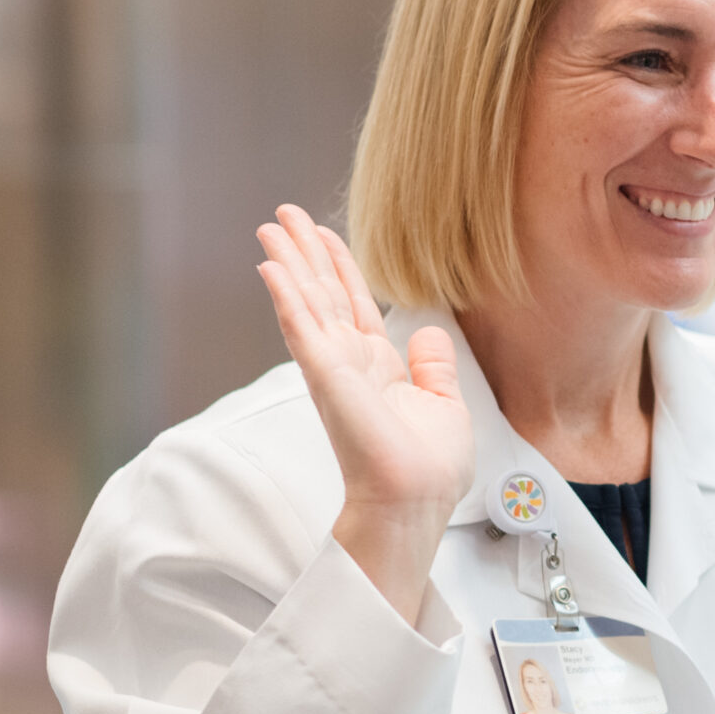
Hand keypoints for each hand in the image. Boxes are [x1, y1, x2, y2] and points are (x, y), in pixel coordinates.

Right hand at [256, 205, 472, 620]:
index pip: (353, 304)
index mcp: (378, 367)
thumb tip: (428, 332)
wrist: (418, 499)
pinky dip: (287, 296)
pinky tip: (272, 267)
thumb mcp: (444, 404)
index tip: (324, 233)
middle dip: (305, 252)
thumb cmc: (430, 466)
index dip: (339, 267)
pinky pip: (302, 328)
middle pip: (322, 294)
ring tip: (270, 226)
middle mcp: (350, 362)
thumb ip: (433, 367)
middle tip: (283, 214)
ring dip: (288, 262)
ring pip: (306, 302)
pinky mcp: (326, 377)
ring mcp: (334, 368)